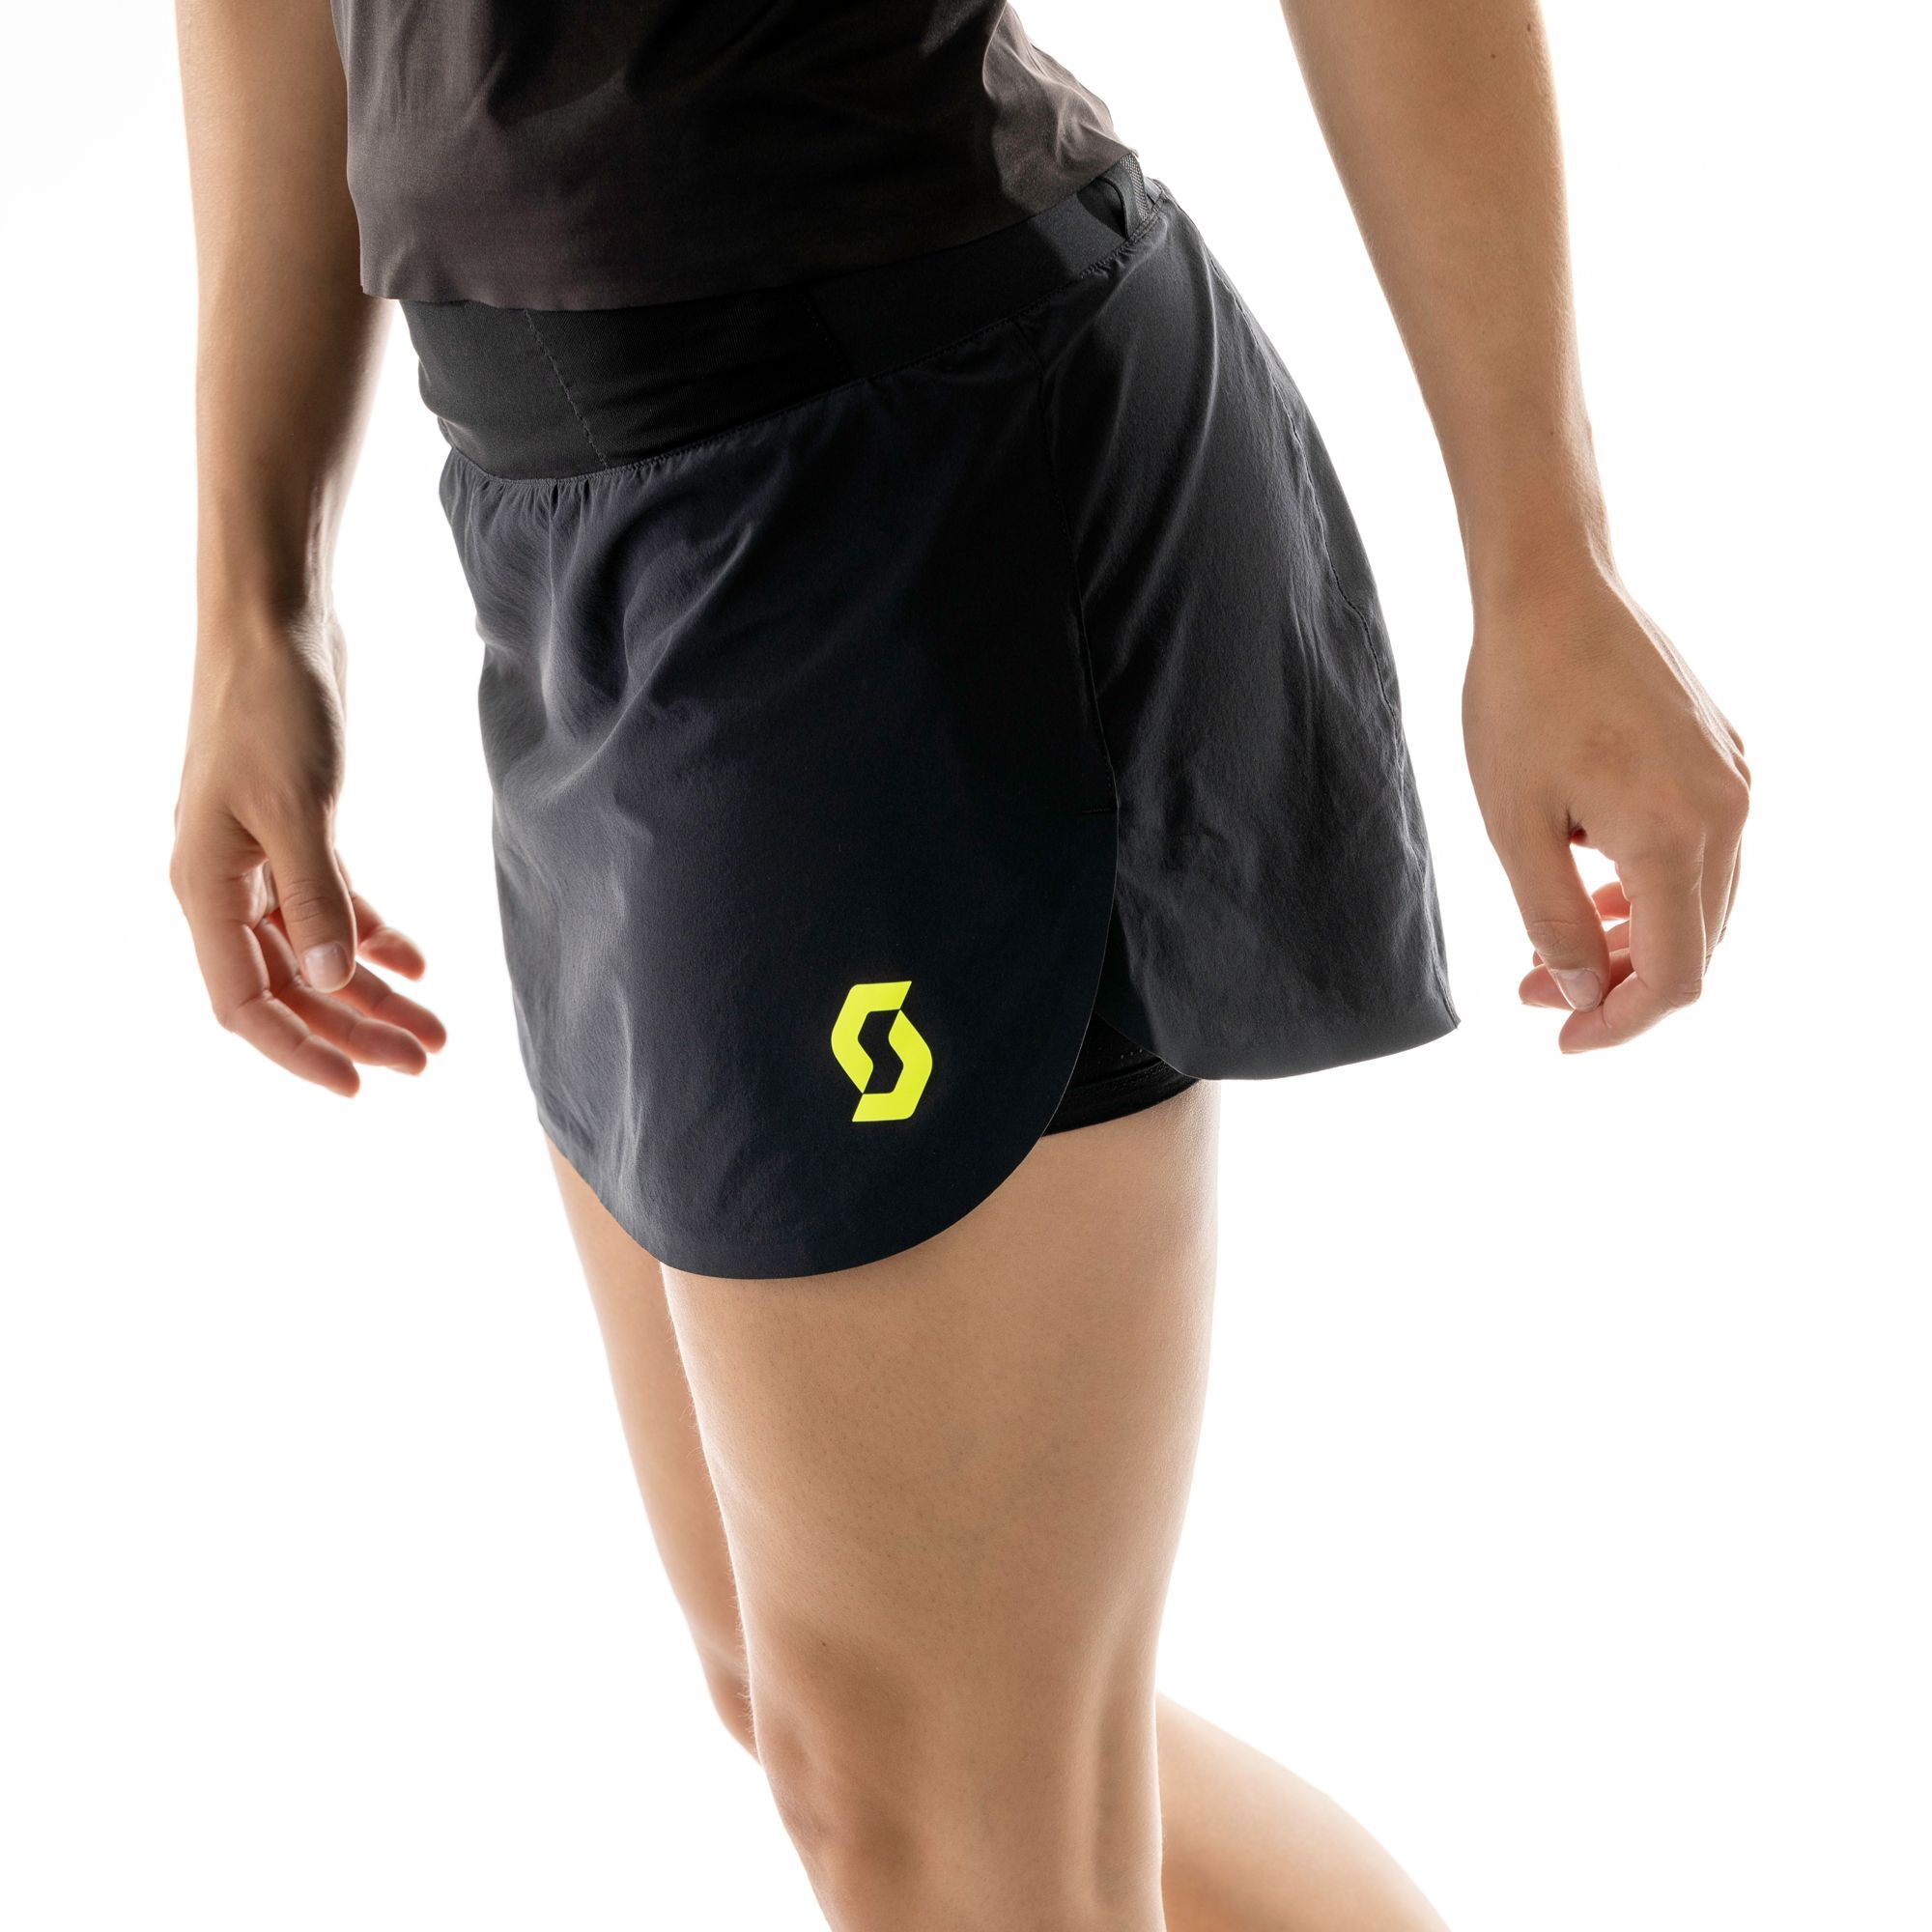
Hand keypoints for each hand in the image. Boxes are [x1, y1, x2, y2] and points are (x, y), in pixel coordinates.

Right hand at [170, 613, 445, 1093]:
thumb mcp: (299, 809)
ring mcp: (261, 864)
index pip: (246, 1002)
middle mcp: (226, 886)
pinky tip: (420, 966)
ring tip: (436, 1030)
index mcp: (205, 889)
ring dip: (374, 995)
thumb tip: (331, 981)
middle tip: (425, 1061)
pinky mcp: (298, 836)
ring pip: (316, 955)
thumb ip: (315, 898)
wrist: (276, 629)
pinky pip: (333, 911)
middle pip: (290, 988)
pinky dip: (375, 939)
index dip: (301, 1049)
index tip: (359, 1085)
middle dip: (356, 1030)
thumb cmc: (273, 709)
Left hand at [1462, 565, 1748, 1051]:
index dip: (1622, 1023)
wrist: (1552, 591)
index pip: (1675, 975)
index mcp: (1675, 838)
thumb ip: (1552, 922)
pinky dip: (1650, 887)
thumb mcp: (1515, 828)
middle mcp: (1727, 814)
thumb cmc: (1520, 700)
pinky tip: (1590, 880)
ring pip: (1701, 902)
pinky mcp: (1724, 757)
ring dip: (1633, 937)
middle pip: (1695, 945)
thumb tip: (1582, 991)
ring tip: (1553, 941)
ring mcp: (1734, 781)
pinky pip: (1703, 852)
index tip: (1563, 1037)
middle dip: (1618, 984)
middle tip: (1534, 988)